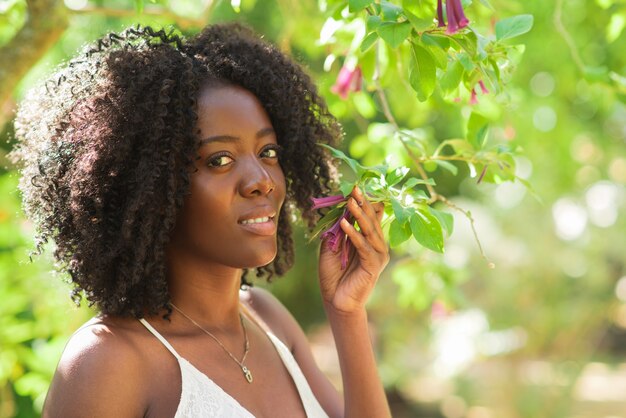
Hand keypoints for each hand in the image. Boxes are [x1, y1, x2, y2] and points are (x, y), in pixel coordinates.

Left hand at [318, 186, 388, 314]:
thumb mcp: (332, 248)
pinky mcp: (374, 266)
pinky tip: (345, 224)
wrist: (336, 301)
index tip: (355, 187)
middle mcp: (377, 246)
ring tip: (350, 202)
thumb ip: (337, 232)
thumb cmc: (334, 275)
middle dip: (363, 203)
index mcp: (369, 241)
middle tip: (355, 188)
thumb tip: (338, 213)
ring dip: (359, 215)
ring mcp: (378, 256)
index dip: (364, 202)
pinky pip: (363, 246)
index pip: (370, 217)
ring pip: (369, 231)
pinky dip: (354, 235)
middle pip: (372, 220)